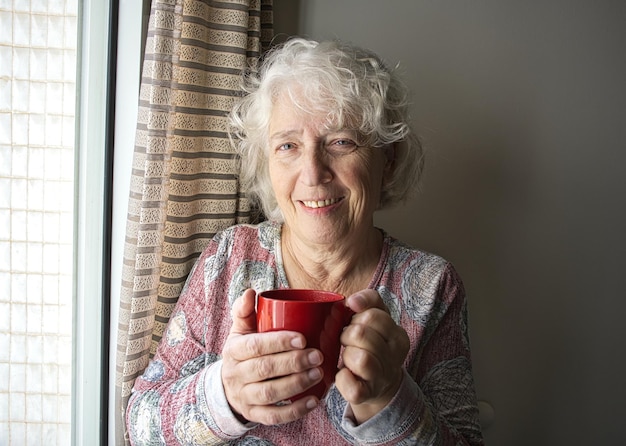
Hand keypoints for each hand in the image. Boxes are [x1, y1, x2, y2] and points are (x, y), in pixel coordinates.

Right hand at [221, 289, 323, 424]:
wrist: (229, 385)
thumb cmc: (243, 351)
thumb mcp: (240, 330)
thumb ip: (245, 310)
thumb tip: (251, 292)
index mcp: (234, 350)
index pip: (254, 346)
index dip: (279, 342)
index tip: (303, 338)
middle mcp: (236, 375)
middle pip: (264, 369)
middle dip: (293, 362)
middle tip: (318, 355)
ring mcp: (244, 397)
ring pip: (270, 393)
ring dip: (296, 384)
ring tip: (318, 373)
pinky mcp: (254, 414)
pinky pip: (274, 416)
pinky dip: (295, 411)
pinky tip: (313, 400)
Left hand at [336, 289, 409, 423]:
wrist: (378, 384)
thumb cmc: (372, 344)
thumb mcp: (376, 318)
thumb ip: (369, 301)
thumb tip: (352, 301)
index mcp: (398, 335)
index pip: (374, 314)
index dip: (357, 316)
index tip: (354, 323)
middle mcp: (395, 356)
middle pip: (362, 333)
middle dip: (347, 334)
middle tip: (347, 340)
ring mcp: (382, 376)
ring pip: (360, 358)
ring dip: (345, 354)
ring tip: (347, 356)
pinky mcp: (366, 394)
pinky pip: (350, 383)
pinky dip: (342, 377)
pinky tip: (344, 374)